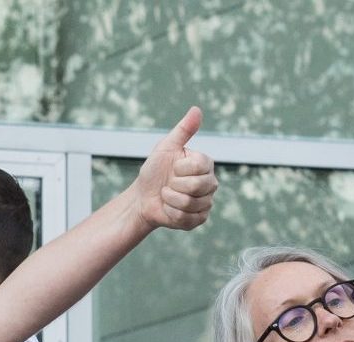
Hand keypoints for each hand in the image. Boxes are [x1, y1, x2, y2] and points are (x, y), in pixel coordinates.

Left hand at [133, 107, 216, 232]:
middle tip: (168, 184)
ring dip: (170, 199)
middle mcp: (210, 183)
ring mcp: (206, 202)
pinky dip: (171, 213)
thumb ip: (183, 130)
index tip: (172, 168)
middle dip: (174, 185)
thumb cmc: (154, 171)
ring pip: (190, 203)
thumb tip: (197, 109)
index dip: (180, 168)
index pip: (200, 165)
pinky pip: (187, 218)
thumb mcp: (165, 147)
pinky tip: (169, 209)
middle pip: (197, 186)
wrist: (143, 198)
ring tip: (167, 196)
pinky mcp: (199, 219)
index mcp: (205, 164)